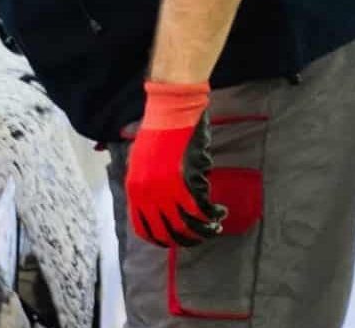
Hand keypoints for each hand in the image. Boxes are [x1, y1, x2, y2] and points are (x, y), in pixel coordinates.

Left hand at [123, 80, 226, 247]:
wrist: (171, 111)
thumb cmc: (157, 132)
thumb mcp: (140, 161)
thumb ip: (144, 184)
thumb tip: (152, 205)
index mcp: (134, 189)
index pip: (143, 228)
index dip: (158, 239)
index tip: (171, 241)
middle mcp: (148, 194)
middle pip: (167, 231)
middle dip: (185, 240)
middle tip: (197, 239)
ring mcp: (167, 190)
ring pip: (187, 225)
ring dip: (202, 232)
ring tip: (213, 230)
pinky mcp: (187, 182)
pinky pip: (202, 209)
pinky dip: (213, 215)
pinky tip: (220, 213)